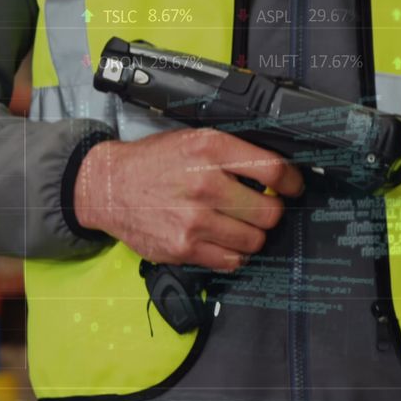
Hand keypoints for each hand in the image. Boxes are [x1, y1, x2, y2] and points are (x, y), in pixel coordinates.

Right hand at [73, 128, 303, 272]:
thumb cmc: (152, 163)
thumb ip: (231, 153)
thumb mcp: (192, 140)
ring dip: (251, 235)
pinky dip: (233, 254)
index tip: (291, 188)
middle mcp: (205, 184)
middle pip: (269, 212)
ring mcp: (195, 220)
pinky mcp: (185, 248)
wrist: (108, 188)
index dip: (291, 183)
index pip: (274, 171)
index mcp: (211, 149)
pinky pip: (231, 260)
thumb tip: (275, 174)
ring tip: (236, 226)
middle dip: (269, 213)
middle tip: (258, 209)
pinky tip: (221, 241)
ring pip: (254, 240)